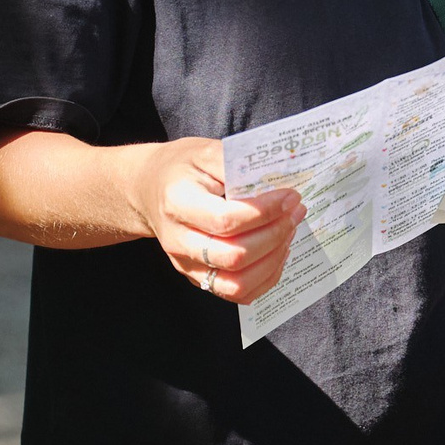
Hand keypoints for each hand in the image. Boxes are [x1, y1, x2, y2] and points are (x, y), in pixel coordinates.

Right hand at [132, 138, 302, 304]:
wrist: (148, 189)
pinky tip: (278, 251)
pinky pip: (237, 292)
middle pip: (234, 256)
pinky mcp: (198, 276)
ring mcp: (187, 264)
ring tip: (289, 231)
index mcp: (178, 204)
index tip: (290, 196)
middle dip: (275, 234)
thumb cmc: (182, 169)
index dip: (265, 212)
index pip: (226, 220)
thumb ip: (238, 163)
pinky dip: (266, 277)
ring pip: (237, 284)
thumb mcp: (205, 152)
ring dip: (274, 260)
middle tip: (296, 211)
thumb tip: (277, 179)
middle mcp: (179, 240)